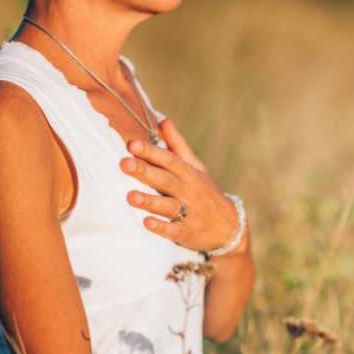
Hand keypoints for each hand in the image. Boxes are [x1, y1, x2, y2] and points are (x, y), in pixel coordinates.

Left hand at [119, 118, 239, 251]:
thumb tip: (162, 120)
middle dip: (145, 172)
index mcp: (189, 173)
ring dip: (149, 201)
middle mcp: (189, 191)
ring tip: (130, 196)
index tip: (132, 144)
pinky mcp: (188, 233)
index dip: (151, 152)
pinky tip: (146, 222)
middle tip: (123, 164)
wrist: (230, 227)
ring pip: (167, 205)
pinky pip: (174, 230)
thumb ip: (177, 145)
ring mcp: (190, 212)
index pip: (169, 160)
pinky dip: (161, 227)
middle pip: (165, 180)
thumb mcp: (196, 168)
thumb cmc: (206, 192)